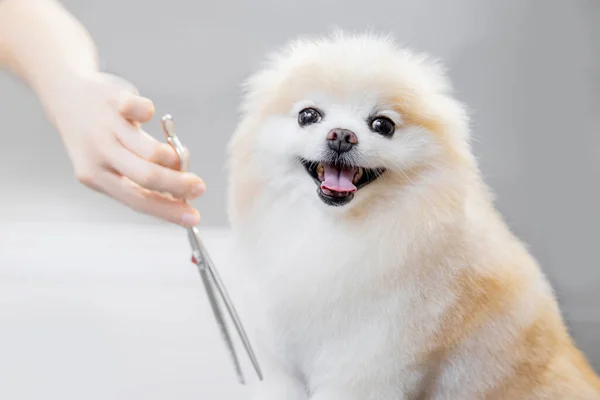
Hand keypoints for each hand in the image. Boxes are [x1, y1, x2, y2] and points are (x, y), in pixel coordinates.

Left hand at [43, 71, 203, 226]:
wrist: (67, 98)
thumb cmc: (100, 139)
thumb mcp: (112, 165)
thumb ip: (142, 179)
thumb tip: (182, 195)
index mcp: (96, 177)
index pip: (138, 201)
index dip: (169, 210)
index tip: (193, 217)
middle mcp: (99, 153)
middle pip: (148, 177)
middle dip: (179, 185)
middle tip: (199, 187)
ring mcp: (107, 127)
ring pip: (152, 150)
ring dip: (173, 156)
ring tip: (175, 153)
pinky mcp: (115, 101)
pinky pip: (145, 111)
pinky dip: (152, 115)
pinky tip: (146, 116)